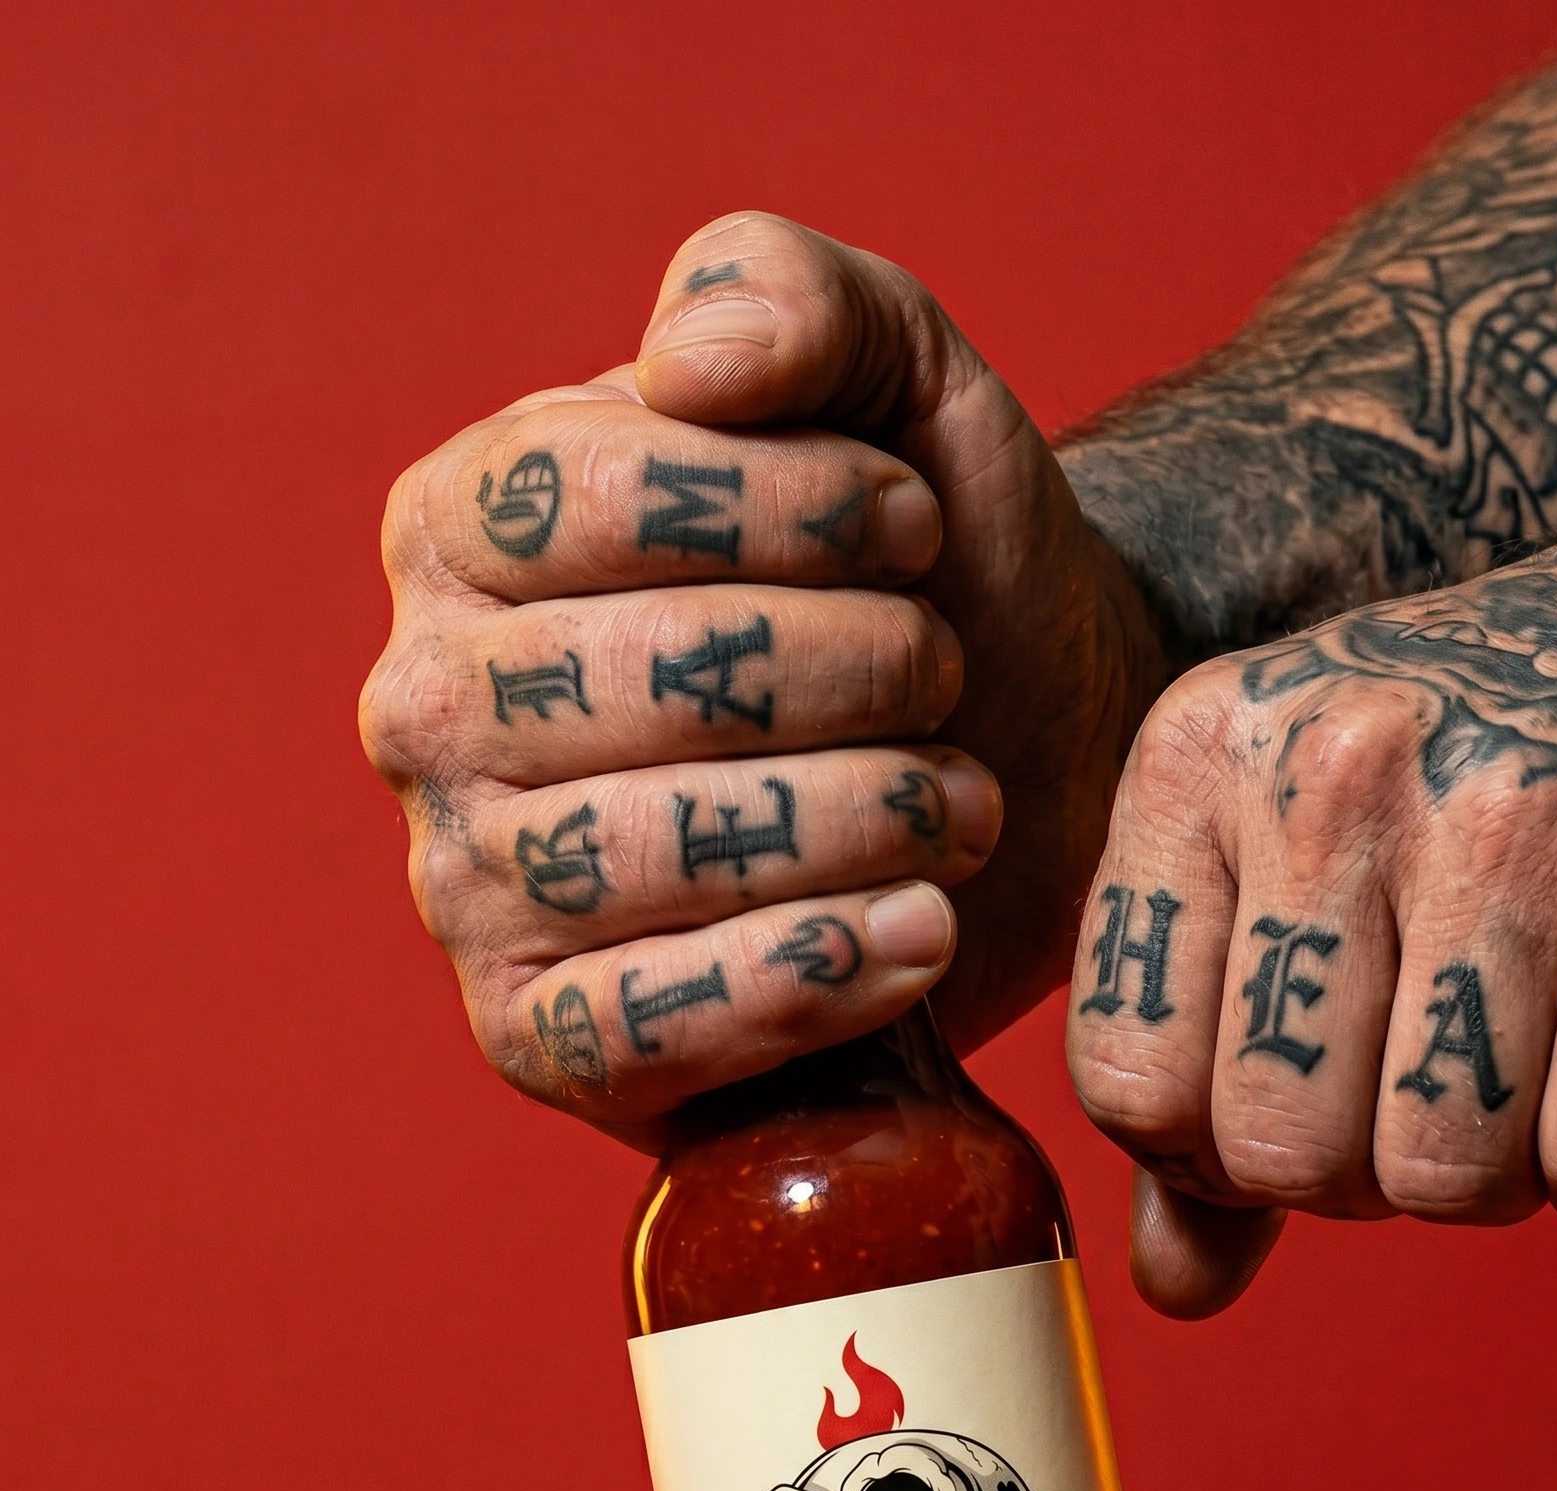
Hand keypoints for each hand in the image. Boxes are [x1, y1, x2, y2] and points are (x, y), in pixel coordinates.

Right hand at [359, 215, 1156, 1145]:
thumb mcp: (895, 385)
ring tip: (965, 806)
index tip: (919, 526)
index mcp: (464, 528)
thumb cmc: (936, 572)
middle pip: (618, 685)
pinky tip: (920, 933)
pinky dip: (794, 984)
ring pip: (632, 859)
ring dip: (850, 822)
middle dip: (842, 673)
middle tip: (945, 675)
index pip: (578, 500)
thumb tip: (690, 358)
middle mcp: (432, 707)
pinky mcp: (537, 1035)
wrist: (1031, 756)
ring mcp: (467, 884)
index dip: (785, 507)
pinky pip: (627, 1029)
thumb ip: (796, 296)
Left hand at [1066, 471, 1556, 1315]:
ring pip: (1442, 1176)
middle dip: (1360, 1176)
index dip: (1207, 1146)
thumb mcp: (1291, 878)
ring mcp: (1510, 817)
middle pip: (1281, 1156)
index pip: (1126, 1084)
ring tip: (1527, 1061)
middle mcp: (1336, 769)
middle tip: (1429, 1075)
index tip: (1292, 1086)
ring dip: (1495, 1175)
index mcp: (1203, 758)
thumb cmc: (1467, 786)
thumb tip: (1175, 1286)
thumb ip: (1206, 1074)